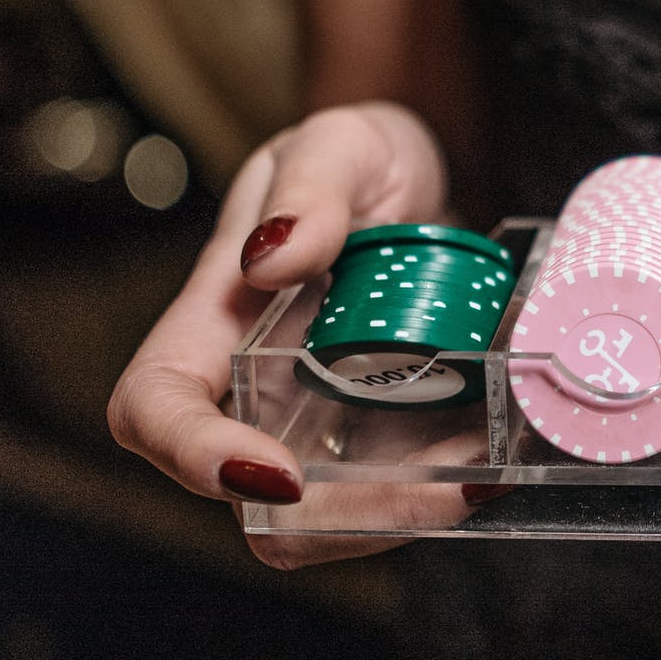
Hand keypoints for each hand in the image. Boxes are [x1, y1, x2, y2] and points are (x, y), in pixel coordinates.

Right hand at [107, 102, 481, 567]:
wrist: (421, 176)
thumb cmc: (356, 158)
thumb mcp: (337, 144)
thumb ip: (310, 188)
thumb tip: (274, 257)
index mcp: (213, 321)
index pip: (155, 407)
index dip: (196, 456)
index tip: (277, 474)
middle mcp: (257, 389)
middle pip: (257, 501)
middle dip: (352, 515)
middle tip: (451, 486)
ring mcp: (323, 419)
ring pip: (338, 514)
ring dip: (415, 511)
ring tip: (492, 467)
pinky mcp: (388, 429)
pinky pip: (405, 485)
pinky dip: (451, 484)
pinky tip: (504, 454)